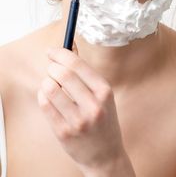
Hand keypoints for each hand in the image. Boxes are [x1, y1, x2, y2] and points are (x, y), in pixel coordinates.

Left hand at [37, 43, 124, 171]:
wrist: (105, 155)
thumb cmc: (103, 119)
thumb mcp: (103, 95)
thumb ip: (85, 73)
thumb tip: (68, 47)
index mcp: (104, 91)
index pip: (77, 64)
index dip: (60, 53)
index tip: (52, 51)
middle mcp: (93, 105)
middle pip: (63, 74)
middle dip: (51, 66)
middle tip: (50, 67)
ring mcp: (78, 120)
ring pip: (50, 89)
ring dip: (46, 81)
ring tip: (50, 83)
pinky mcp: (64, 132)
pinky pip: (45, 105)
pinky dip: (42, 95)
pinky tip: (48, 96)